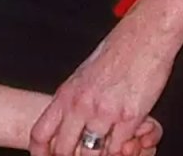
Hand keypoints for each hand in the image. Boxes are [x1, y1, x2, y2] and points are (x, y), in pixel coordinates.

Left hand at [30, 21, 176, 155]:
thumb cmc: (116, 52)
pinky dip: (122, 150)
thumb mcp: (83, 75)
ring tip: (106, 149)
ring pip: (93, 154)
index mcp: (67, 94)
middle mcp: (81, 104)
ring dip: (100, 155)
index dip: (39, 153)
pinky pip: (120, 148)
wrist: (143, 37)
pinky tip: (125, 145)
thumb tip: (66, 120)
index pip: (40, 132)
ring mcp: (104, 112)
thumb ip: (74, 99)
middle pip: (64, 150)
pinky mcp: (130, 117)